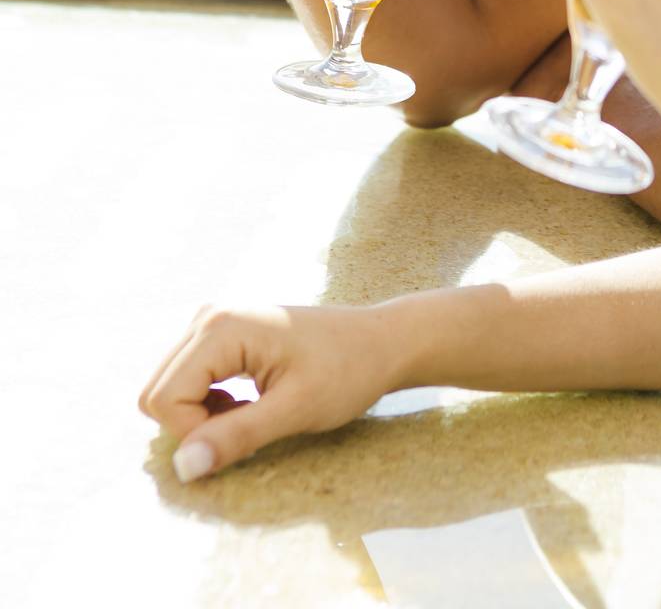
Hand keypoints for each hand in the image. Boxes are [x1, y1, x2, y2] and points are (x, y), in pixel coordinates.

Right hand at [138, 301, 398, 480]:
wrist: (380, 341)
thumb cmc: (347, 371)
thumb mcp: (296, 410)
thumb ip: (237, 436)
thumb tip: (182, 467)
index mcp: (221, 327)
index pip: (164, 399)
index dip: (195, 433)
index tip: (245, 432)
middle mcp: (207, 316)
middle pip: (157, 392)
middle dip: (193, 425)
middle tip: (248, 422)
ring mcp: (212, 322)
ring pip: (168, 388)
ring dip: (202, 415)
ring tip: (252, 409)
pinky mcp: (219, 334)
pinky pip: (186, 381)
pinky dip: (208, 404)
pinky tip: (247, 401)